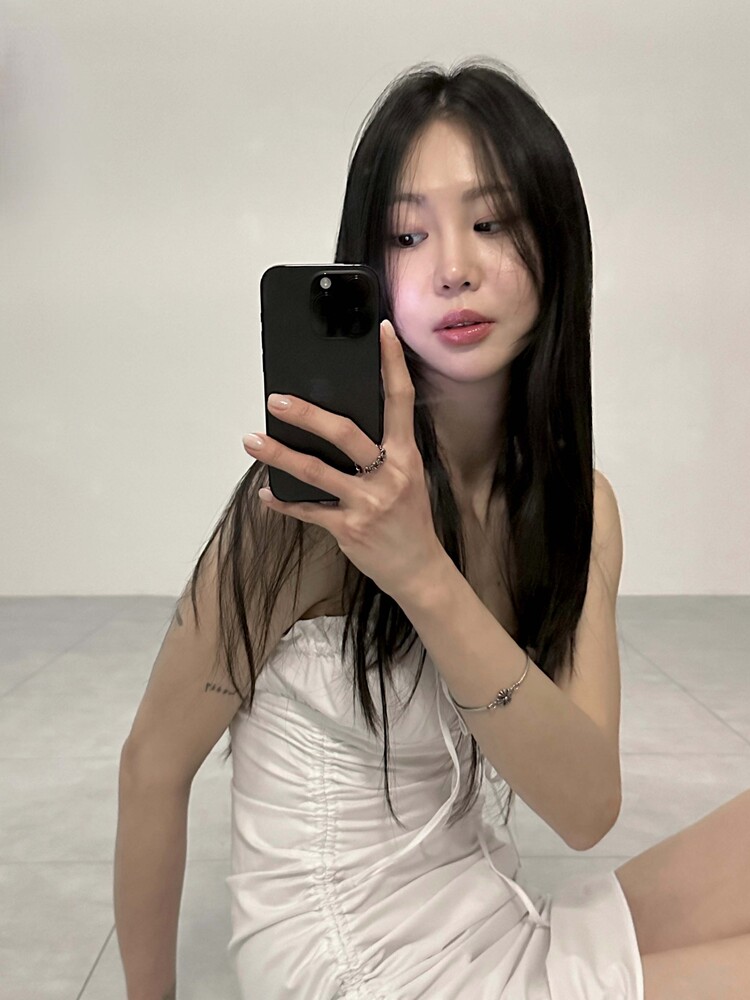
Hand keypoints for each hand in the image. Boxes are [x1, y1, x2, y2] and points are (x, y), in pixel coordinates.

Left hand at [242, 319, 443, 601]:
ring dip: (279, 455)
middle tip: (276, 399)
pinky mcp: (348, 529)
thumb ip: (382, 451)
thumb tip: (339, 422)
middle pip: (345, 433)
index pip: (400, 401)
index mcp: (406, 456)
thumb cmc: (409, 520)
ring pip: (316, 472)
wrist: (419, 570)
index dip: (393, 364)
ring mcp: (367, 503)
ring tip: (252, 440)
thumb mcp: (407, 478)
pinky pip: (308, 510)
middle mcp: (389, 475)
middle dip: (308, 415)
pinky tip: (265, 492)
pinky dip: (283, 501)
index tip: (382, 332)